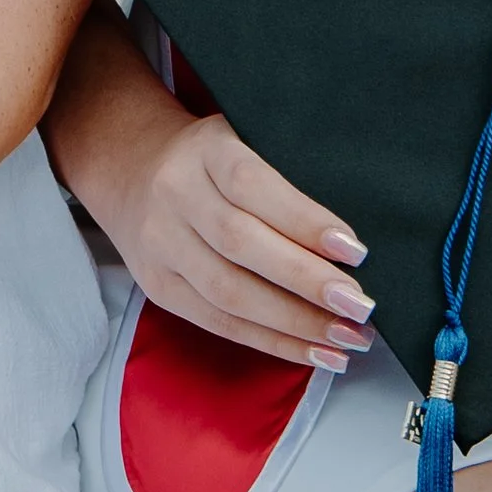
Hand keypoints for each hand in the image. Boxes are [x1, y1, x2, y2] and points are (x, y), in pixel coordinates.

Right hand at [100, 110, 374, 372]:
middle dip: (307, 282)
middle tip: (360, 305)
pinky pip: (219, 323)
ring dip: (295, 323)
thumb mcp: (243, 140)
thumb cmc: (212, 160)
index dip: (304, 220)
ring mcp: (160, 245)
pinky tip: (314, 352)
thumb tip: (351, 240)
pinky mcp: (159, 287)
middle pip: (240, 244)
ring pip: (229, 293)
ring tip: (348, 337)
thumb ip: (286, 174)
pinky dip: (272, 342)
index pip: (253, 185)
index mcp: (205, 150)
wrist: (130, 171)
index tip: (356, 251)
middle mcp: (175, 195)